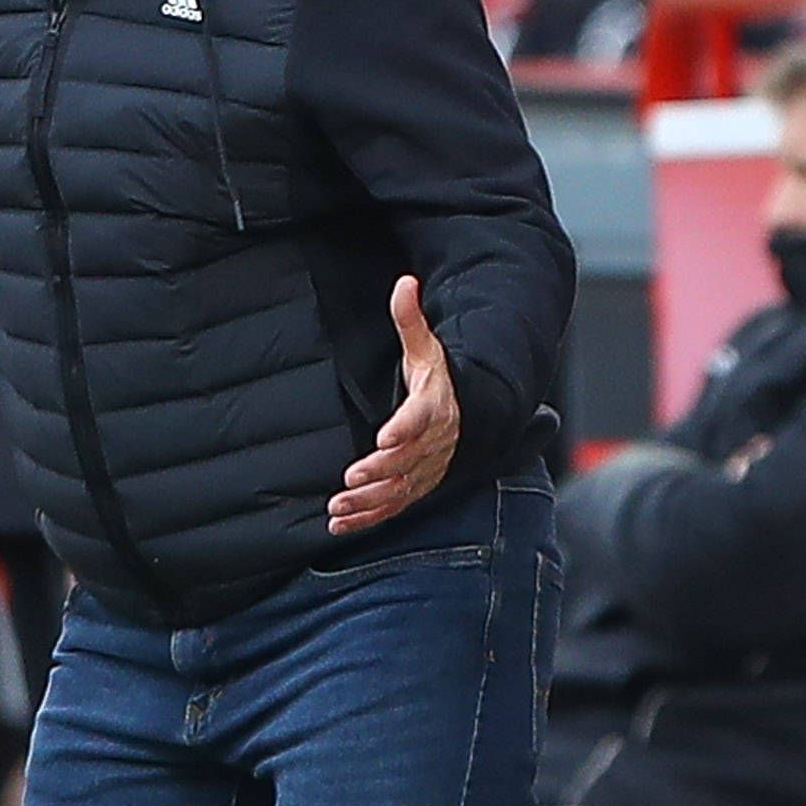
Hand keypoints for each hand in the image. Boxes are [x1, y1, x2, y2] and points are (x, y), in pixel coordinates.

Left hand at [329, 277, 461, 534]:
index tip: (385, 436)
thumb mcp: (426, 348)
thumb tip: (405, 282)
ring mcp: (425, 470)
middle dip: (380, 472)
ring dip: (368, 501)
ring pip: (398, 490)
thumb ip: (411, 320)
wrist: (467, 414)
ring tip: (338, 506)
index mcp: (436, 407)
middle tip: (352, 478)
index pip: (422, 418)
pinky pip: (391, 507)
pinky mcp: (414, 488)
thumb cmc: (439, 379)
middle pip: (408, 461)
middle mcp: (433, 444)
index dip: (405, 428)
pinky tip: (339, 524)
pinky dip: (366, 518)